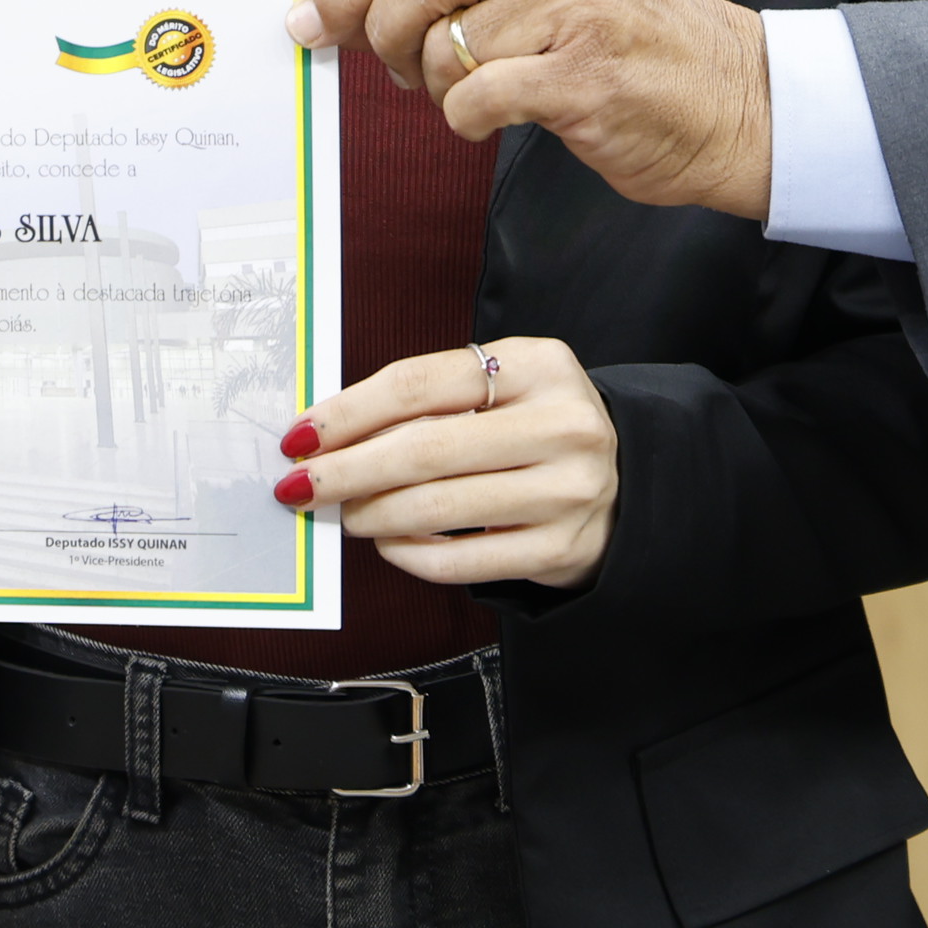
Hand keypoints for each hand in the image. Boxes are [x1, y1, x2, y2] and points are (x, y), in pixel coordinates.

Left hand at [276, 338, 619, 589]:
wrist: (628, 481)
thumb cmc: (538, 426)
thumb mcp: (504, 387)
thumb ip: (433, 400)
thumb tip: (331, 433)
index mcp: (539, 366)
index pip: (422, 383)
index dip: (350, 411)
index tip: (301, 435)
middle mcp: (561, 425)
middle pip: (425, 448)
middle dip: (347, 470)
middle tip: (299, 485)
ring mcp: (567, 491)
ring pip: (439, 507)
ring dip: (372, 513)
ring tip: (345, 512)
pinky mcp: (561, 549)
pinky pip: (462, 561)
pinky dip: (411, 553)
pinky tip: (389, 542)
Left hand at [292, 0, 775, 220]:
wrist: (732, 99)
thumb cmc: (622, 43)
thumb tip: (338, 3)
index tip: (309, 16)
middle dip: (383, 30)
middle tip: (394, 67)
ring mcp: (581, 2)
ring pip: (442, 44)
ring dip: (437, 85)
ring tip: (479, 90)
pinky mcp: (587, 72)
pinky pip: (474, 97)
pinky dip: (466, 119)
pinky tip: (502, 115)